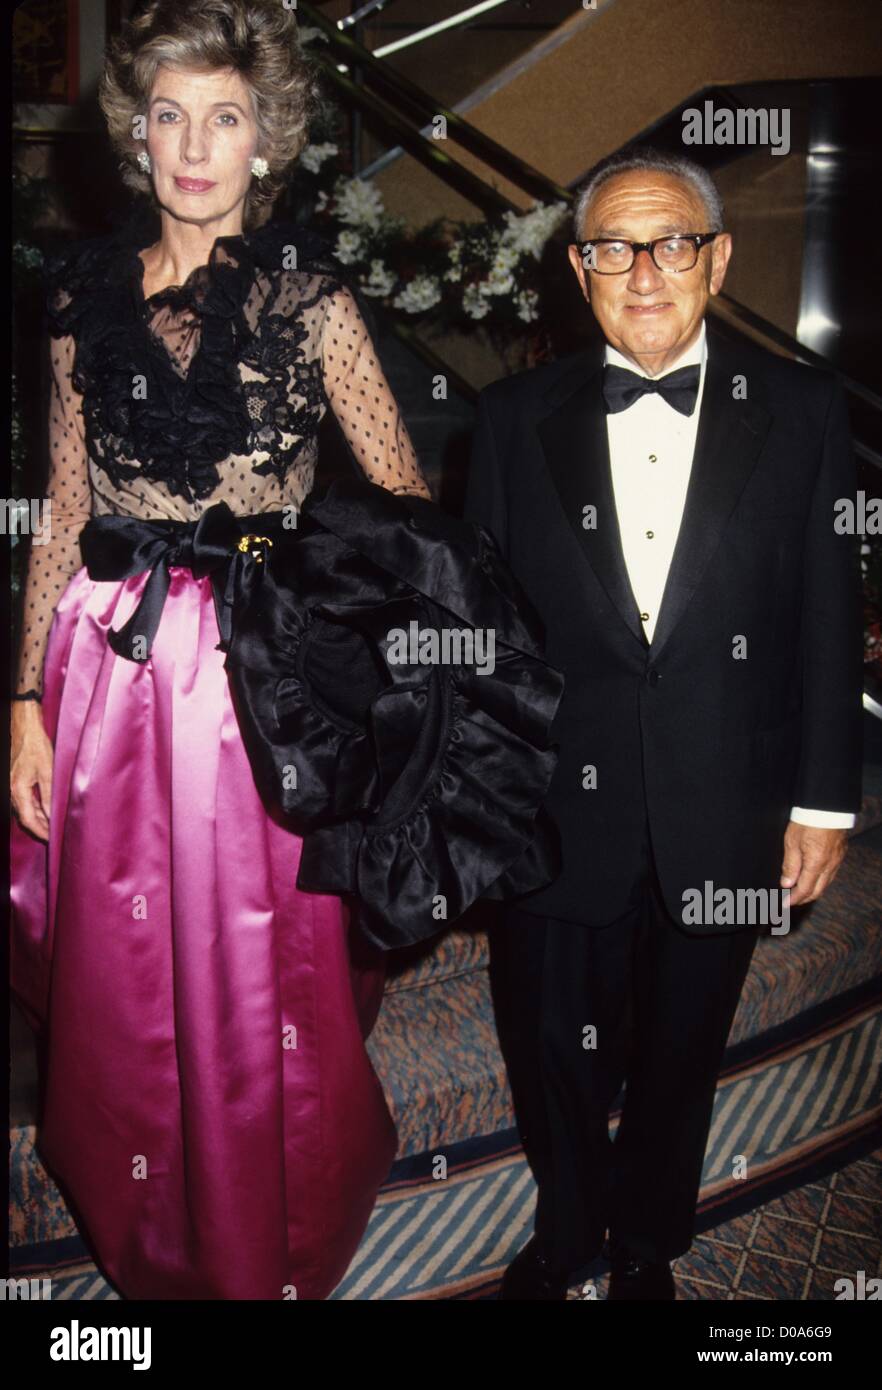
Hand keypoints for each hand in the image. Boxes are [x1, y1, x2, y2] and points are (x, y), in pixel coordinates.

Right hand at [11, 701, 52, 841]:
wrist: (25, 727)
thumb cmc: (36, 746)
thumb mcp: (48, 772)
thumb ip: (50, 795)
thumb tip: (53, 815)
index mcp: (18, 790)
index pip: (29, 820)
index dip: (41, 832)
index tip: (53, 838)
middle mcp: (11, 790)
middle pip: (25, 817)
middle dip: (41, 828)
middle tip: (56, 834)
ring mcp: (12, 786)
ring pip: (24, 809)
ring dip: (38, 818)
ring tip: (54, 825)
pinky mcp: (15, 780)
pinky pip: (24, 800)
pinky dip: (35, 807)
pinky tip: (46, 808)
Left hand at [780, 821, 847, 906]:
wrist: (825, 807)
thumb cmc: (807, 821)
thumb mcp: (792, 842)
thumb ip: (790, 865)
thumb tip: (786, 884)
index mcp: (816, 864)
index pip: (805, 889)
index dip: (794, 899)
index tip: (785, 904)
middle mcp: (830, 865)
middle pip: (817, 890)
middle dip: (804, 898)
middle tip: (791, 900)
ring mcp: (837, 859)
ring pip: (825, 883)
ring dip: (812, 890)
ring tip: (800, 891)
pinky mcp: (840, 853)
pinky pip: (831, 873)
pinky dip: (820, 880)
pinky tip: (812, 877)